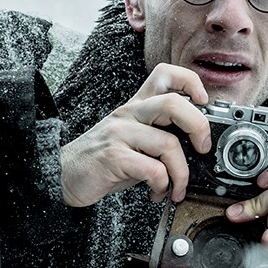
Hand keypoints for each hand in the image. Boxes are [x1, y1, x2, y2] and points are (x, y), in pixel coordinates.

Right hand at [59, 64, 211, 206]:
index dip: (191, 82)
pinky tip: (157, 193)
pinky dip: (162, 185)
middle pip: (174, 104)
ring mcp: (119, 134)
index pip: (164, 74)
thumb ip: (161, 135)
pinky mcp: (112, 157)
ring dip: (181, 173)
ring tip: (177, 188)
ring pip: (168, 144)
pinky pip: (152, 169)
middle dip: (199, 127)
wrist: (63, 175)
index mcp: (136, 106)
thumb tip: (199, 146)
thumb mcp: (134, 140)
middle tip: (202, 149)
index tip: (205, 102)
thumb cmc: (104, 161)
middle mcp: (129, 114)